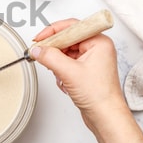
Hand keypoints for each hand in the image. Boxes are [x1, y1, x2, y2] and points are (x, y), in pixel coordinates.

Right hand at [31, 18, 142, 142]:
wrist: (105, 116)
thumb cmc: (99, 95)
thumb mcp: (69, 72)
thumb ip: (49, 57)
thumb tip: (37, 49)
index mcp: (99, 42)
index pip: (71, 26)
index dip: (53, 31)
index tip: (40, 38)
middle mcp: (96, 47)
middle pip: (66, 38)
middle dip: (54, 50)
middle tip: (42, 53)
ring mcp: (91, 58)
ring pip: (64, 51)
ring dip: (57, 62)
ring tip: (60, 74)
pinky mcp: (85, 69)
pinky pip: (66, 62)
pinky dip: (60, 70)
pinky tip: (64, 81)